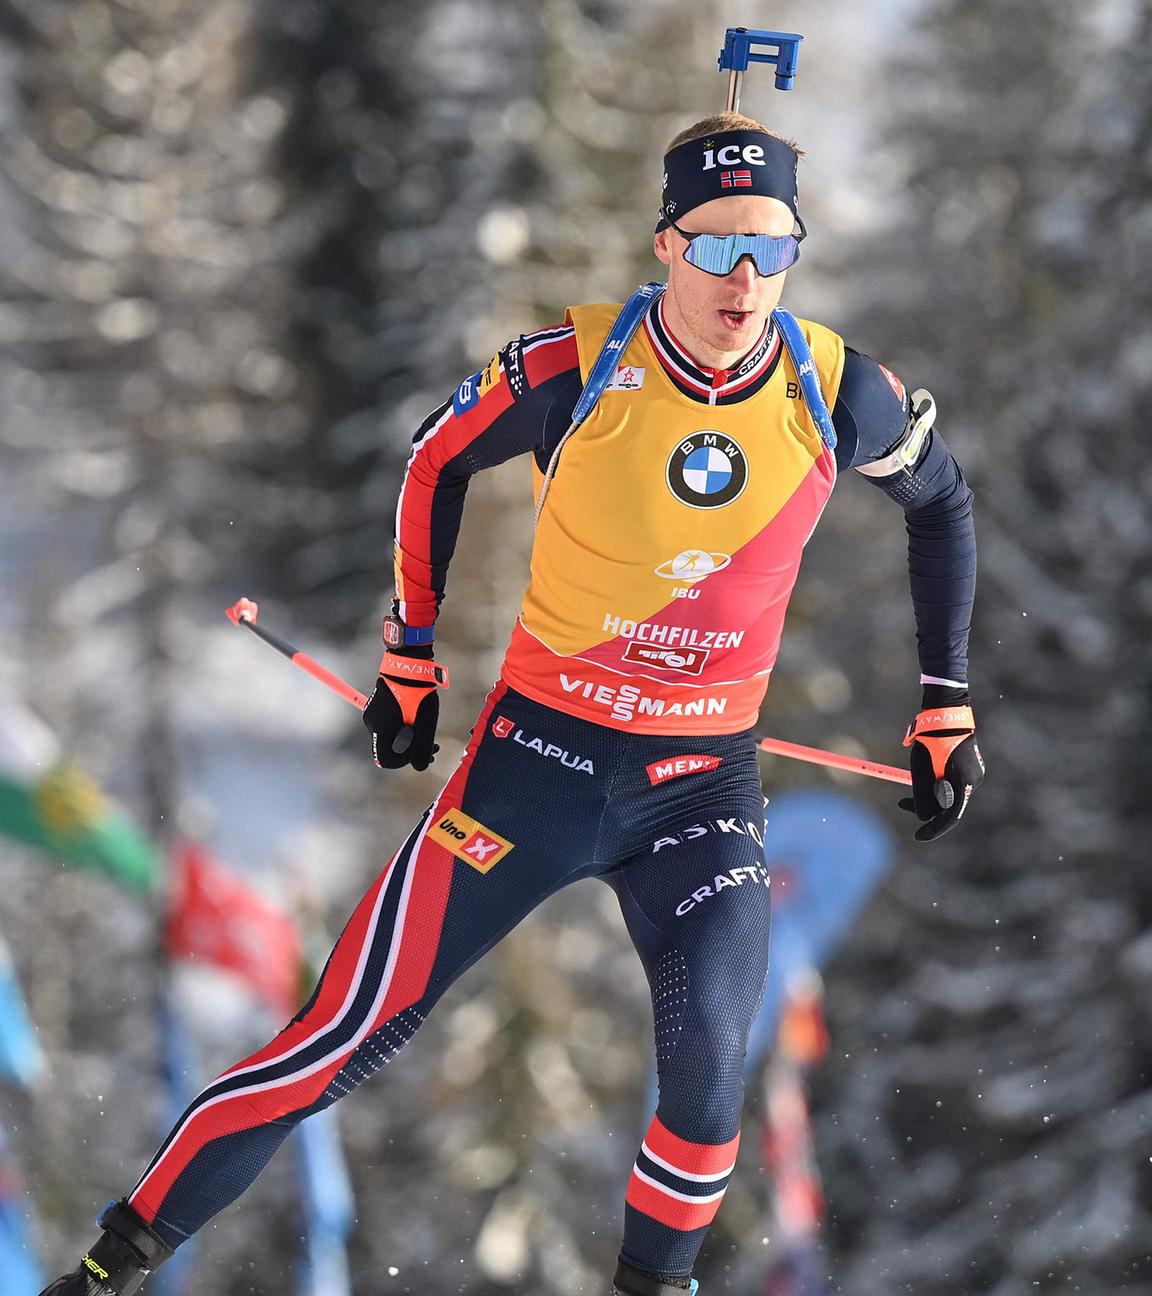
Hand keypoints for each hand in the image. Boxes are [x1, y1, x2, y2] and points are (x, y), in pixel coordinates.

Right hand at [362, 647, 446, 771]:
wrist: (408, 663)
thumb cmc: (418, 693)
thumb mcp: (425, 724)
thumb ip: (422, 748)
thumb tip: (420, 767)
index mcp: (380, 729)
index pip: (385, 760)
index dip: (404, 762)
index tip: (421, 754)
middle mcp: (371, 723)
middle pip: (388, 749)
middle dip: (410, 752)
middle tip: (433, 747)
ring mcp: (372, 713)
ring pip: (389, 737)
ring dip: (408, 740)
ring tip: (427, 731)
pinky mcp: (377, 706)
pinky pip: (388, 725)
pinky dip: (402, 728)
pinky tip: (417, 720)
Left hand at [899, 690, 983, 841]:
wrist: (944, 712)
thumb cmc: (930, 740)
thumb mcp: (920, 771)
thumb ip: (921, 796)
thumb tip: (923, 818)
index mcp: (963, 783)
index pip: (950, 817)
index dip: (934, 829)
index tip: (918, 837)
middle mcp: (973, 780)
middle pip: (949, 806)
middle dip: (925, 808)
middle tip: (901, 804)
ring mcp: (974, 772)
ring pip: (949, 794)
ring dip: (929, 794)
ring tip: (907, 781)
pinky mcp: (970, 765)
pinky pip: (951, 782)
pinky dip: (936, 784)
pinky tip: (924, 772)